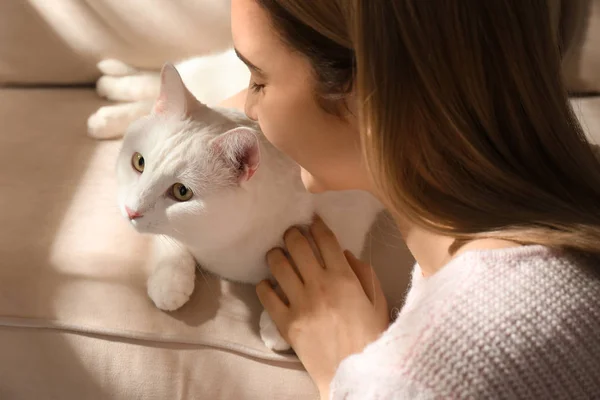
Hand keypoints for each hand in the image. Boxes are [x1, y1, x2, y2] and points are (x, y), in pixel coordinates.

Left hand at [256, 217, 389, 398]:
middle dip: (291, 234)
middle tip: (291, 234)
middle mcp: (319, 285)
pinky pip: (266, 295)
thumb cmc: (370, 337)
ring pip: (278, 265)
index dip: (316, 224)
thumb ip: (364, 273)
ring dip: (275, 254)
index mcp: (344, 278)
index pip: (325, 239)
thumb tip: (344, 253)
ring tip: (277, 254)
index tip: (311, 219)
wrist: (352, 373)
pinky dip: (264, 285)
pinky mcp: (285, 322)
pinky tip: (269, 284)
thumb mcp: (378, 301)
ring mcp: (300, 304)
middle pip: (296, 245)